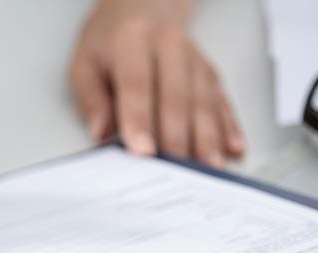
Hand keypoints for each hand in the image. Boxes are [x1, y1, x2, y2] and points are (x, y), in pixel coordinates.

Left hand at [68, 0, 244, 167]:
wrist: (141, 6)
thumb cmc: (109, 41)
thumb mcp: (84, 63)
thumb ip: (90, 98)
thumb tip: (100, 133)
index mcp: (132, 40)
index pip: (137, 84)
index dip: (139, 120)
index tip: (142, 150)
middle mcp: (169, 45)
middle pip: (176, 96)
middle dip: (178, 137)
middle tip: (178, 171)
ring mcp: (194, 58)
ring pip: (203, 101)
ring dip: (209, 138)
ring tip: (209, 167)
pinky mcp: (209, 71)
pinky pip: (221, 101)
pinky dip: (229, 127)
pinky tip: (233, 148)